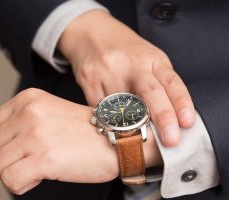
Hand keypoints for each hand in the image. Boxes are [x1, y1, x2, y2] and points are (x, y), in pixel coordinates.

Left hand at [0, 88, 161, 194]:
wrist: (116, 138)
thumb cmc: (86, 129)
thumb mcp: (49, 110)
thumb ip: (21, 121)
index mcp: (28, 100)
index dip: (0, 145)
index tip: (16, 150)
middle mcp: (29, 114)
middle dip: (8, 160)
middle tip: (31, 159)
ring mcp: (35, 136)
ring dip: (14, 172)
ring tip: (37, 167)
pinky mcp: (43, 159)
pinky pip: (10, 181)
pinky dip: (21, 185)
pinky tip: (38, 177)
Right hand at [58, 10, 194, 146]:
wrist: (92, 33)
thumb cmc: (125, 51)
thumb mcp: (148, 59)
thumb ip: (158, 84)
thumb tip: (166, 121)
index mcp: (152, 59)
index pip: (171, 82)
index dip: (181, 103)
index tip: (186, 123)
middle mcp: (131, 63)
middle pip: (150, 93)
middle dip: (163, 118)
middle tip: (170, 140)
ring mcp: (108, 70)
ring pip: (121, 108)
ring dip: (128, 125)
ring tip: (129, 130)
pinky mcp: (89, 78)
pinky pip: (99, 109)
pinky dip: (106, 118)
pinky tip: (108, 115)